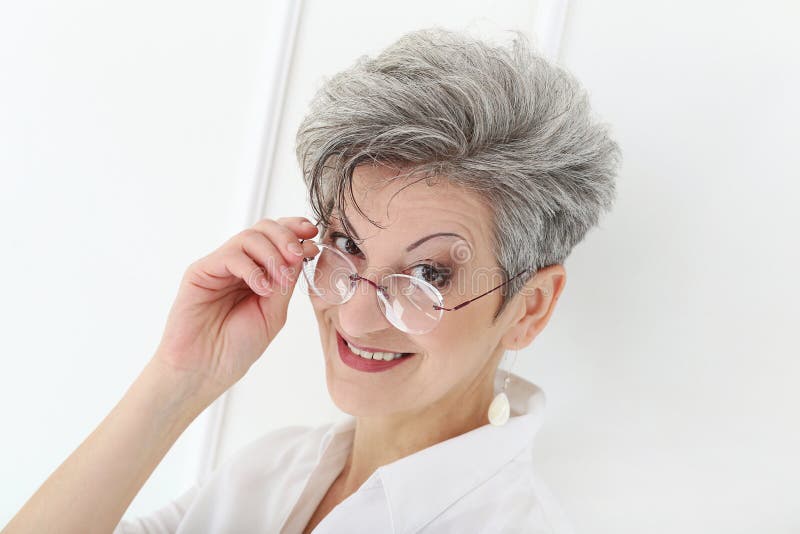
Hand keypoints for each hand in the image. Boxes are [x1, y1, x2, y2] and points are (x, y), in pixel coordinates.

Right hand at [152, 216, 318, 395]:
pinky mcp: (201, 271)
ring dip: (272, 254)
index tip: (314, 237)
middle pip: (264, 228)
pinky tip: (262, 288)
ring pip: (249, 237)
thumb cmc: (236, 347)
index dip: (296, 231)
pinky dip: (252, 268)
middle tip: (299, 255)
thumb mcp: (273, 313)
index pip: (277, 238)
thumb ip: (285, 283)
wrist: (205, 370)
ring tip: (280, 280)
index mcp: (258, 272)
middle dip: (287, 237)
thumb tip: (301, 252)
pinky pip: (231, 255)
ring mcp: (219, 266)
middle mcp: (239, 265)